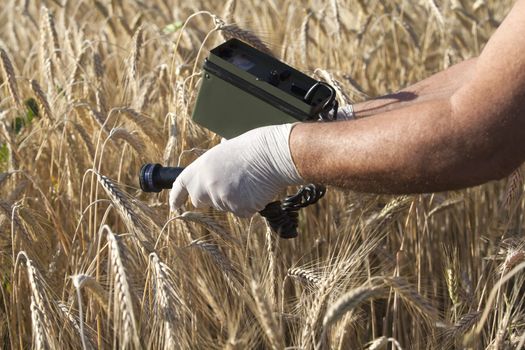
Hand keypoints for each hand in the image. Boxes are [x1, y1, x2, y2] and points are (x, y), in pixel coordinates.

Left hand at [169, 123, 303, 216]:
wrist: (272, 154)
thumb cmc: (252, 147)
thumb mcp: (224, 149)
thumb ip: (213, 165)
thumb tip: (216, 168)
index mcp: (200, 168)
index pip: (181, 186)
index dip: (176, 198)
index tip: (174, 206)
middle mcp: (206, 186)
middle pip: (201, 200)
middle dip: (211, 196)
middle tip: (228, 184)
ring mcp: (222, 200)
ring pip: (224, 206)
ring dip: (234, 199)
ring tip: (249, 180)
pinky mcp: (238, 210)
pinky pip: (242, 212)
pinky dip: (249, 204)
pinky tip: (256, 189)